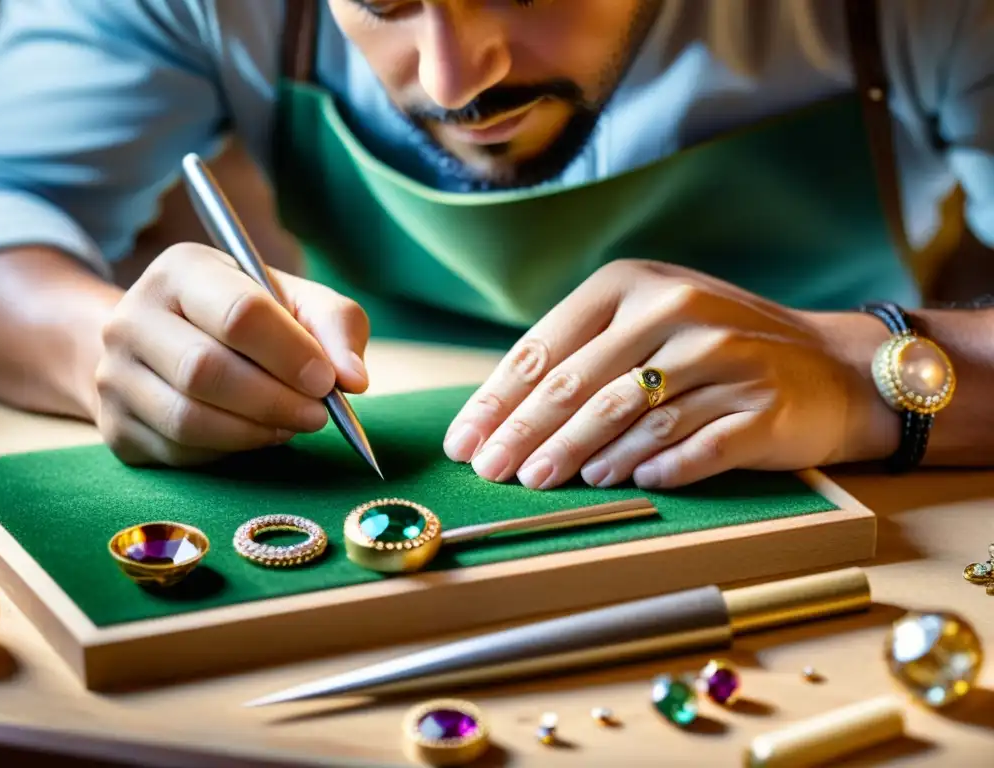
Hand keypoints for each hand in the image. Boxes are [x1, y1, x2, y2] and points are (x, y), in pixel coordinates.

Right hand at [94, 243, 369, 465]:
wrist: (165, 342)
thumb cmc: (248, 318)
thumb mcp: (295, 301)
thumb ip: (335, 326)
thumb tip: (354, 380)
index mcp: (182, 270)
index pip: (239, 314)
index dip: (291, 354)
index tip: (328, 381)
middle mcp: (132, 317)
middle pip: (206, 370)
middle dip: (275, 400)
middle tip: (318, 414)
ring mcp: (113, 374)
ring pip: (189, 419)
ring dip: (256, 431)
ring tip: (292, 424)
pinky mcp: (114, 426)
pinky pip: (179, 451)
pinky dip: (229, 450)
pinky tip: (255, 434)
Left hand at [443, 260, 897, 488]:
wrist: (831, 365)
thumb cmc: (717, 348)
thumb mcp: (650, 322)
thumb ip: (585, 352)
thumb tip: (503, 415)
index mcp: (633, 285)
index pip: (546, 347)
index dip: (499, 400)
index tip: (464, 442)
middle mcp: (676, 311)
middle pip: (578, 383)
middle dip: (524, 434)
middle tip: (491, 472)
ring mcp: (723, 356)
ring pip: (627, 415)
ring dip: (576, 454)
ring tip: (541, 481)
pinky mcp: (760, 406)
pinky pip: (692, 445)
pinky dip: (652, 467)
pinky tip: (623, 483)